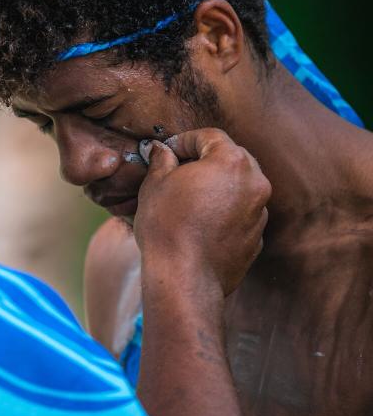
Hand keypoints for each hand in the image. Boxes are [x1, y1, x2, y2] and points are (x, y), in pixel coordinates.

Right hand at [133, 128, 270, 296]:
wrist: (185, 279)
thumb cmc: (167, 227)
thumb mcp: (155, 185)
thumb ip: (162, 160)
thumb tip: (162, 151)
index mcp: (231, 161)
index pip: (209, 136)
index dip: (185, 141)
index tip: (168, 151)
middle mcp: (255, 182)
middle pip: (230, 158)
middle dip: (205, 161)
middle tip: (178, 171)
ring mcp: (260, 212)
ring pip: (238, 187)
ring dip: (216, 187)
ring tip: (188, 200)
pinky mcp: (258, 237)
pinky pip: (241, 213)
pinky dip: (224, 212)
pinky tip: (201, 223)